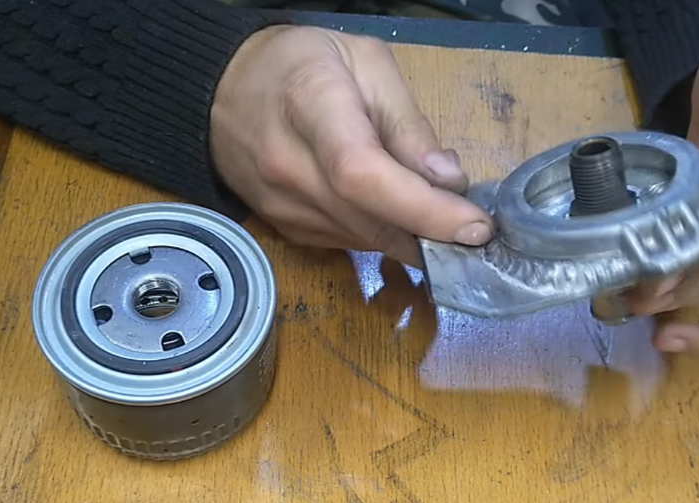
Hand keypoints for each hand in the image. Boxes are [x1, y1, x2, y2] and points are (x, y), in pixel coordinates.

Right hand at [209, 26, 493, 265]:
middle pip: (368, 218)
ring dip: (411, 237)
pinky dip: (382, 235)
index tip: (476, 226)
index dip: (423, 209)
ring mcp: (280, 204)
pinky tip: (399, 215)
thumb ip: (407, 122)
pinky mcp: (284, 227)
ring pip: (362, 239)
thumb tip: (447, 179)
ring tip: (442, 216)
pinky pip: (347, 243)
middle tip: (477, 230)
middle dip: (433, 232)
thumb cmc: (300, 64)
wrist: (222, 89)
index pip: (364, 174)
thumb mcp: (366, 63)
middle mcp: (288, 165)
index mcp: (311, 105)